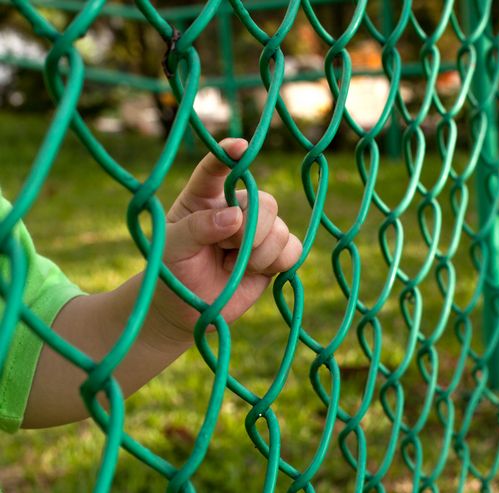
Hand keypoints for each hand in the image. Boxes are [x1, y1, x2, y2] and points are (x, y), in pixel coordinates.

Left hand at [151, 138, 301, 339]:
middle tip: (225, 249)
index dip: (228, 155)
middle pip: (264, 202)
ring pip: (280, 229)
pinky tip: (255, 271)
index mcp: (203, 197)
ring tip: (233, 266)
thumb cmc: (171, 272)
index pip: (216, 170)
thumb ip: (198, 228)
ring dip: (258, 254)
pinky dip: (277, 263)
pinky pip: (294, 249)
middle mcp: (235, 207)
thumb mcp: (172, 248)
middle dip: (250, 231)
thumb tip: (234, 217)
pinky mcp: (275, 254)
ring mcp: (258, 230)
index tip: (238, 148)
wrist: (186, 309)